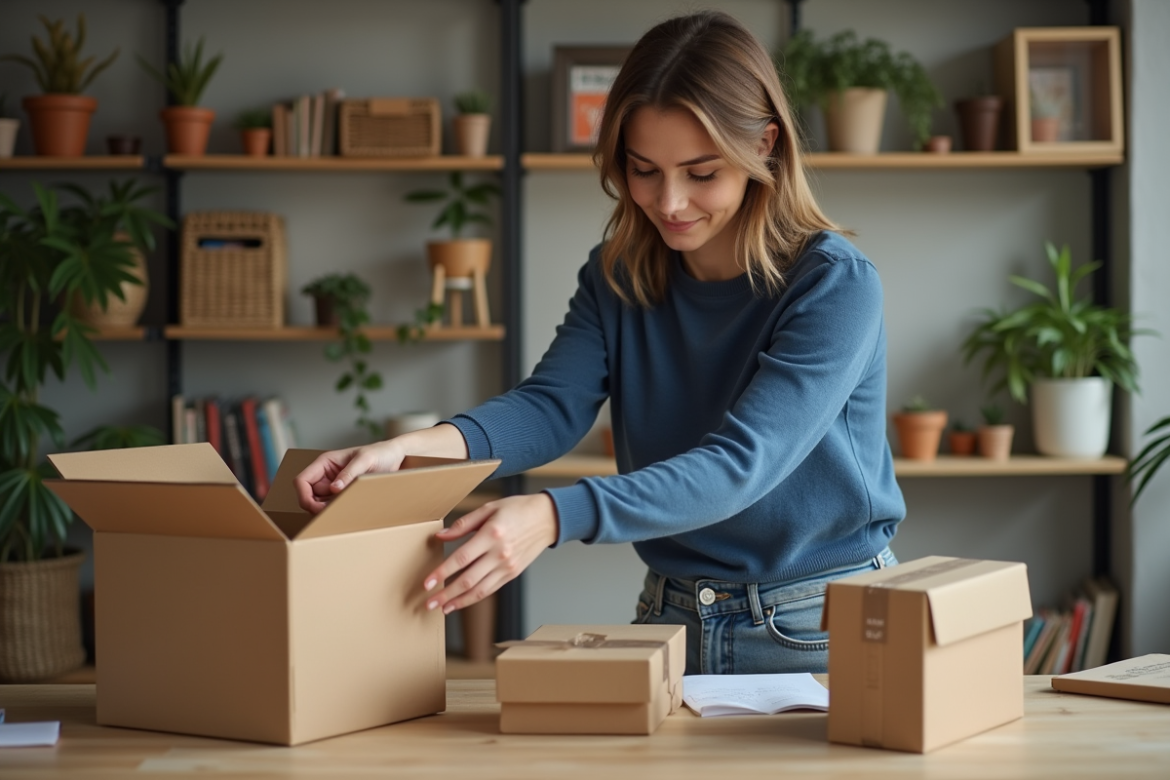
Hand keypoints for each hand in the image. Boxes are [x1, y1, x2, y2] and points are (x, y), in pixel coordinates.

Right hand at [293, 423, 468, 512]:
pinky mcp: (343, 494)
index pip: (301, 481)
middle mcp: (325, 475)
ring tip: (343, 511)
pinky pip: (333, 506)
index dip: (303, 496)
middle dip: (315, 507)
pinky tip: (348, 511)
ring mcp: (333, 485)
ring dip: (326, 511)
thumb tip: (333, 489)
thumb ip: (349, 472)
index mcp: (324, 463)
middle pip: (307, 496)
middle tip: (331, 514)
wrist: (396, 457)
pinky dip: (336, 511)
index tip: (316, 508)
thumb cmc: (380, 452)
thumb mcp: (365, 459)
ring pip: (319, 504)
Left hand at [423, 493, 558, 613]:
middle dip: (446, 594)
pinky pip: (491, 589)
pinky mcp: (512, 573)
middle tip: (429, 603)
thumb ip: (463, 524)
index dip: (442, 573)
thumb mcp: (489, 508)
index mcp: (491, 535)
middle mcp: (500, 554)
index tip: (427, 583)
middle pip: (468, 580)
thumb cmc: (517, 509)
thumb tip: (440, 536)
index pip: (461, 558)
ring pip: (479, 590)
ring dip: (459, 601)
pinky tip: (461, 601)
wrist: (547, 518)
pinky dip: (474, 598)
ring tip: (442, 608)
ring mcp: (507, 566)